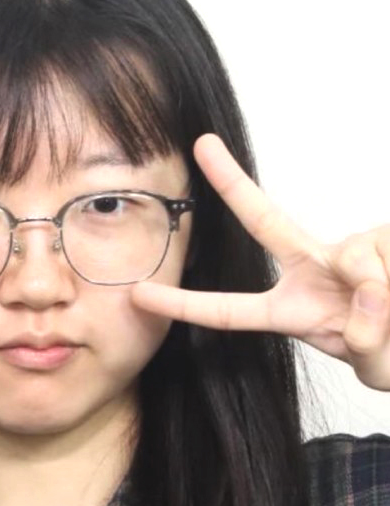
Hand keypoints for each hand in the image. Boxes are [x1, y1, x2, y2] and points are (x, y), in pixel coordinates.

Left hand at [130, 134, 389, 390]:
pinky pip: (387, 254)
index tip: (139, 294)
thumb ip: (366, 340)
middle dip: (231, 182)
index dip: (186, 305)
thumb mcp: (373, 362)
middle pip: (265, 221)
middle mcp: (314, 268)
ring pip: (357, 262)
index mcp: (291, 308)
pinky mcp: (384, 236)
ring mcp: (349, 250)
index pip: (230, 310)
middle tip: (202, 144)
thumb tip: (367, 291)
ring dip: (382, 297)